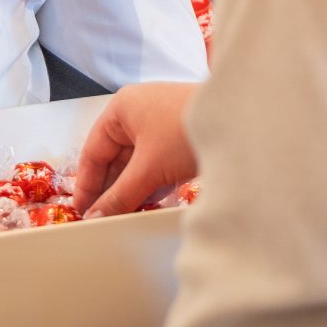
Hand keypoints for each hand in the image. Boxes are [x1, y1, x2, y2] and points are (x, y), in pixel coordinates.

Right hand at [73, 82, 200, 218]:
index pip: (93, 150)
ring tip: (126, 215)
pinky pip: (157, 163)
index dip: (87, 183)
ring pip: (137, 162)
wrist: (243, 123)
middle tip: (104, 217)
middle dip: (112, 189)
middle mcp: (140, 112)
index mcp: (123, 108)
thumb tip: (98, 216)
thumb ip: (120, 196)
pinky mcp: (181, 137)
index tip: (83, 209)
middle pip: (115, 157)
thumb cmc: (188, 130)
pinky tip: (150, 204)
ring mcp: (162, 123)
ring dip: (132, 189)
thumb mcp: (148, 168)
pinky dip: (152, 183)